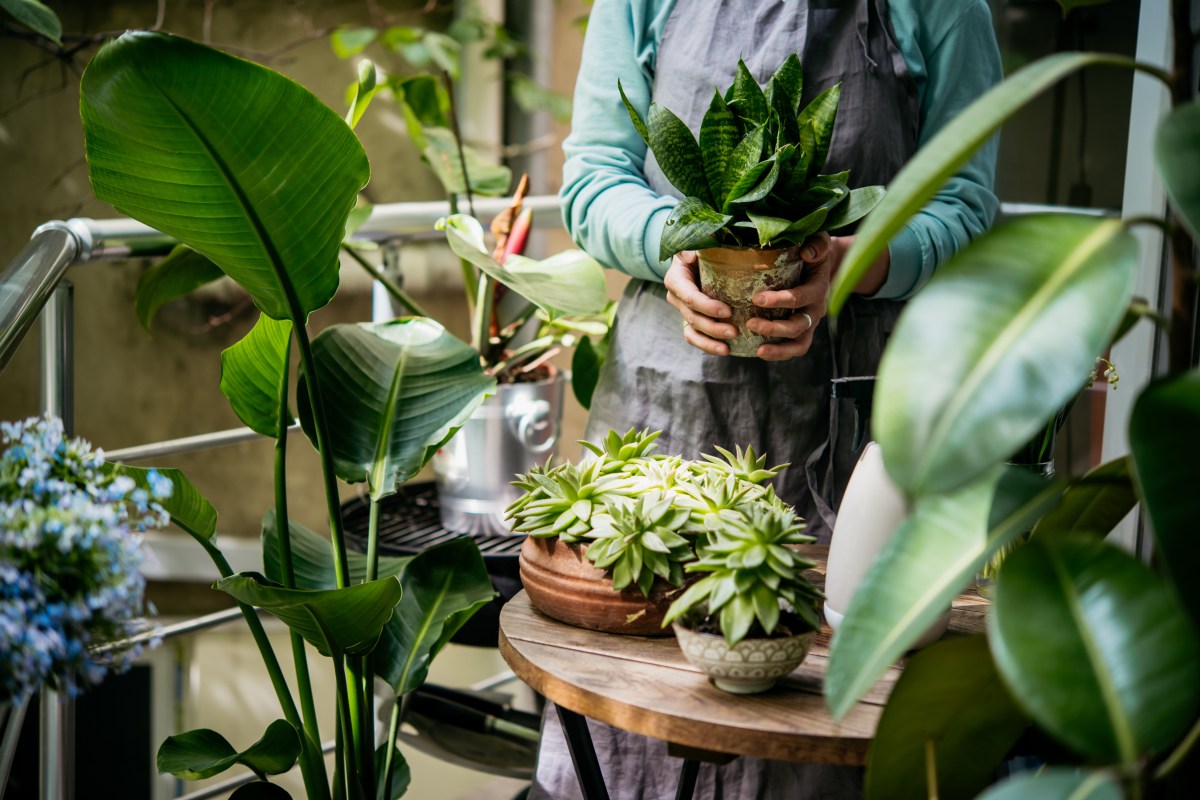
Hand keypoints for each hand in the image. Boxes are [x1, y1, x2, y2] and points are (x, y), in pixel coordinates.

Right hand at [665, 250, 736, 356]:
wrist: (700, 259)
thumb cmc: (704, 249)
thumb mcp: (700, 243)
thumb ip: (699, 246)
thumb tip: (696, 252)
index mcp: (676, 278)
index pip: (689, 296)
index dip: (706, 306)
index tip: (727, 311)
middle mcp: (676, 297)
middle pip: (692, 317)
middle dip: (712, 327)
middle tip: (734, 331)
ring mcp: (683, 311)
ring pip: (691, 331)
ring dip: (709, 341)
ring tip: (728, 347)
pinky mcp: (691, 321)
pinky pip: (694, 338)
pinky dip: (708, 346)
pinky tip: (725, 350)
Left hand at [748, 233, 837, 361]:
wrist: (820, 265)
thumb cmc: (812, 251)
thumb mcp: (818, 241)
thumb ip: (817, 245)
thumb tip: (807, 252)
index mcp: (818, 287)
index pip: (800, 297)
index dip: (780, 300)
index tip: (756, 298)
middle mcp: (816, 309)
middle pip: (799, 325)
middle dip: (775, 327)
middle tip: (750, 324)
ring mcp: (810, 323)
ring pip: (799, 343)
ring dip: (778, 348)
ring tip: (758, 350)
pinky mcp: (803, 332)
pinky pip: (795, 349)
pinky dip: (780, 354)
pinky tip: (759, 353)